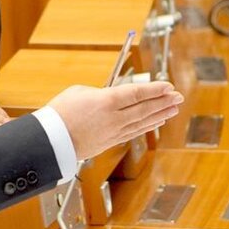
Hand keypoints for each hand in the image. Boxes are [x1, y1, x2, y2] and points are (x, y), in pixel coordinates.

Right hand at [48, 82, 181, 159]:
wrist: (50, 142)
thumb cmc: (59, 114)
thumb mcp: (79, 92)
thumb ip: (101, 93)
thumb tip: (112, 96)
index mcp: (105, 101)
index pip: (137, 94)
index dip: (155, 90)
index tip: (168, 86)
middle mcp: (114, 118)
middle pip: (144, 108)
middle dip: (164, 101)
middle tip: (178, 96)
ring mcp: (114, 132)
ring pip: (142, 121)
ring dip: (160, 114)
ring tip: (174, 108)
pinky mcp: (110, 142)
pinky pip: (134, 132)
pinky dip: (148, 125)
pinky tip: (157, 121)